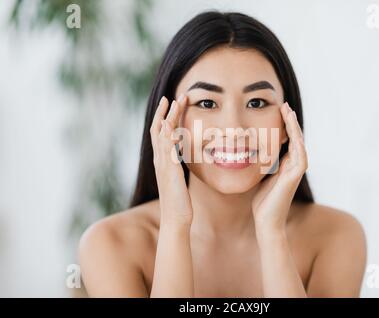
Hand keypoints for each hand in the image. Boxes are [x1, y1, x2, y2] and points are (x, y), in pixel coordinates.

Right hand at [150, 94, 192, 225]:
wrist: (176, 219)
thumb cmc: (179, 201)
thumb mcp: (178, 178)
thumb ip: (177, 165)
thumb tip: (180, 155)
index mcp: (162, 161)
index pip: (161, 133)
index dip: (166, 116)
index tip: (173, 102)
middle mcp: (160, 160)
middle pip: (159, 129)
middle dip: (165, 111)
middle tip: (174, 95)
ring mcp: (163, 165)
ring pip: (161, 136)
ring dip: (167, 117)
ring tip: (174, 102)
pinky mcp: (169, 172)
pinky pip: (166, 151)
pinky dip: (166, 137)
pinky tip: (169, 125)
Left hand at [252, 102, 307, 234]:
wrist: (266, 221)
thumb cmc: (262, 202)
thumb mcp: (261, 176)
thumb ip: (263, 164)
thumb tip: (252, 151)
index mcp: (286, 165)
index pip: (287, 139)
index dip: (284, 124)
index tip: (278, 109)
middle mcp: (293, 165)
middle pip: (295, 137)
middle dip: (290, 121)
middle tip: (284, 104)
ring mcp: (296, 171)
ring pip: (299, 143)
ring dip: (294, 127)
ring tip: (288, 111)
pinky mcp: (294, 177)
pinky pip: (300, 155)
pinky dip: (297, 142)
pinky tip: (293, 130)